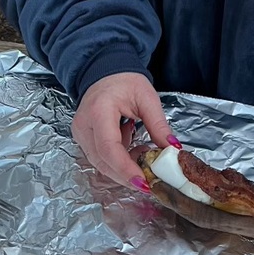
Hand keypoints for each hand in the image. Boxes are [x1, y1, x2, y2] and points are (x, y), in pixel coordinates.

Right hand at [71, 72, 178, 189]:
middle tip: (150, 181)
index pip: (109, 148)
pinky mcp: (83, 138)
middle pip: (102, 161)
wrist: (105, 72)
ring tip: (144, 160)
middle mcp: (84, 125)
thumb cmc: (125, 81)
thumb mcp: (147, 98)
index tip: (143, 182)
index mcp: (99, 110)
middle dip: (126, 175)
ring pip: (100, 163)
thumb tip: (172, 149)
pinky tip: (133, 151)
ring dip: (123, 168)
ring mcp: (81, 133)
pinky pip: (100, 157)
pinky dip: (118, 160)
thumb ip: (159, 125)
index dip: (125, 168)